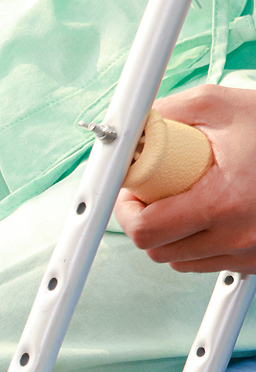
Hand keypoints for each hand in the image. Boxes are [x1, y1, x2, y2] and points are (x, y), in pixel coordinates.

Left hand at [115, 85, 255, 271]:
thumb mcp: (225, 106)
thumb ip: (172, 113)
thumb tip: (133, 124)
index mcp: (224, 202)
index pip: (146, 230)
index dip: (128, 209)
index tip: (130, 191)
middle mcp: (239, 236)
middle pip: (158, 251)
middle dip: (146, 222)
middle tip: (152, 194)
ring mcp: (251, 253)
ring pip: (181, 261)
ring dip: (171, 236)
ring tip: (183, 201)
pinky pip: (211, 264)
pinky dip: (201, 244)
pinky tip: (210, 216)